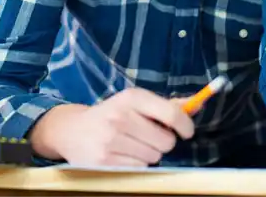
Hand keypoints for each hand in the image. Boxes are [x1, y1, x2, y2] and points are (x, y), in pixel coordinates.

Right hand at [29, 88, 194, 166]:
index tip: (187, 131)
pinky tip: (122, 155)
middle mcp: (120, 116)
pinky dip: (136, 164)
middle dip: (163, 142)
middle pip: (166, 141)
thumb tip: (195, 105)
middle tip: (148, 137)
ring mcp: (111, 140)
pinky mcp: (104, 161)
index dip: (185, 125)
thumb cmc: (111, 115)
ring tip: (131, 145)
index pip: (171, 113)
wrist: (71, 131)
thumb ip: (164, 105)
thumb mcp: (133, 103)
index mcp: (130, 97)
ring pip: (154, 157)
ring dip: (149, 154)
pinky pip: (139, 168)